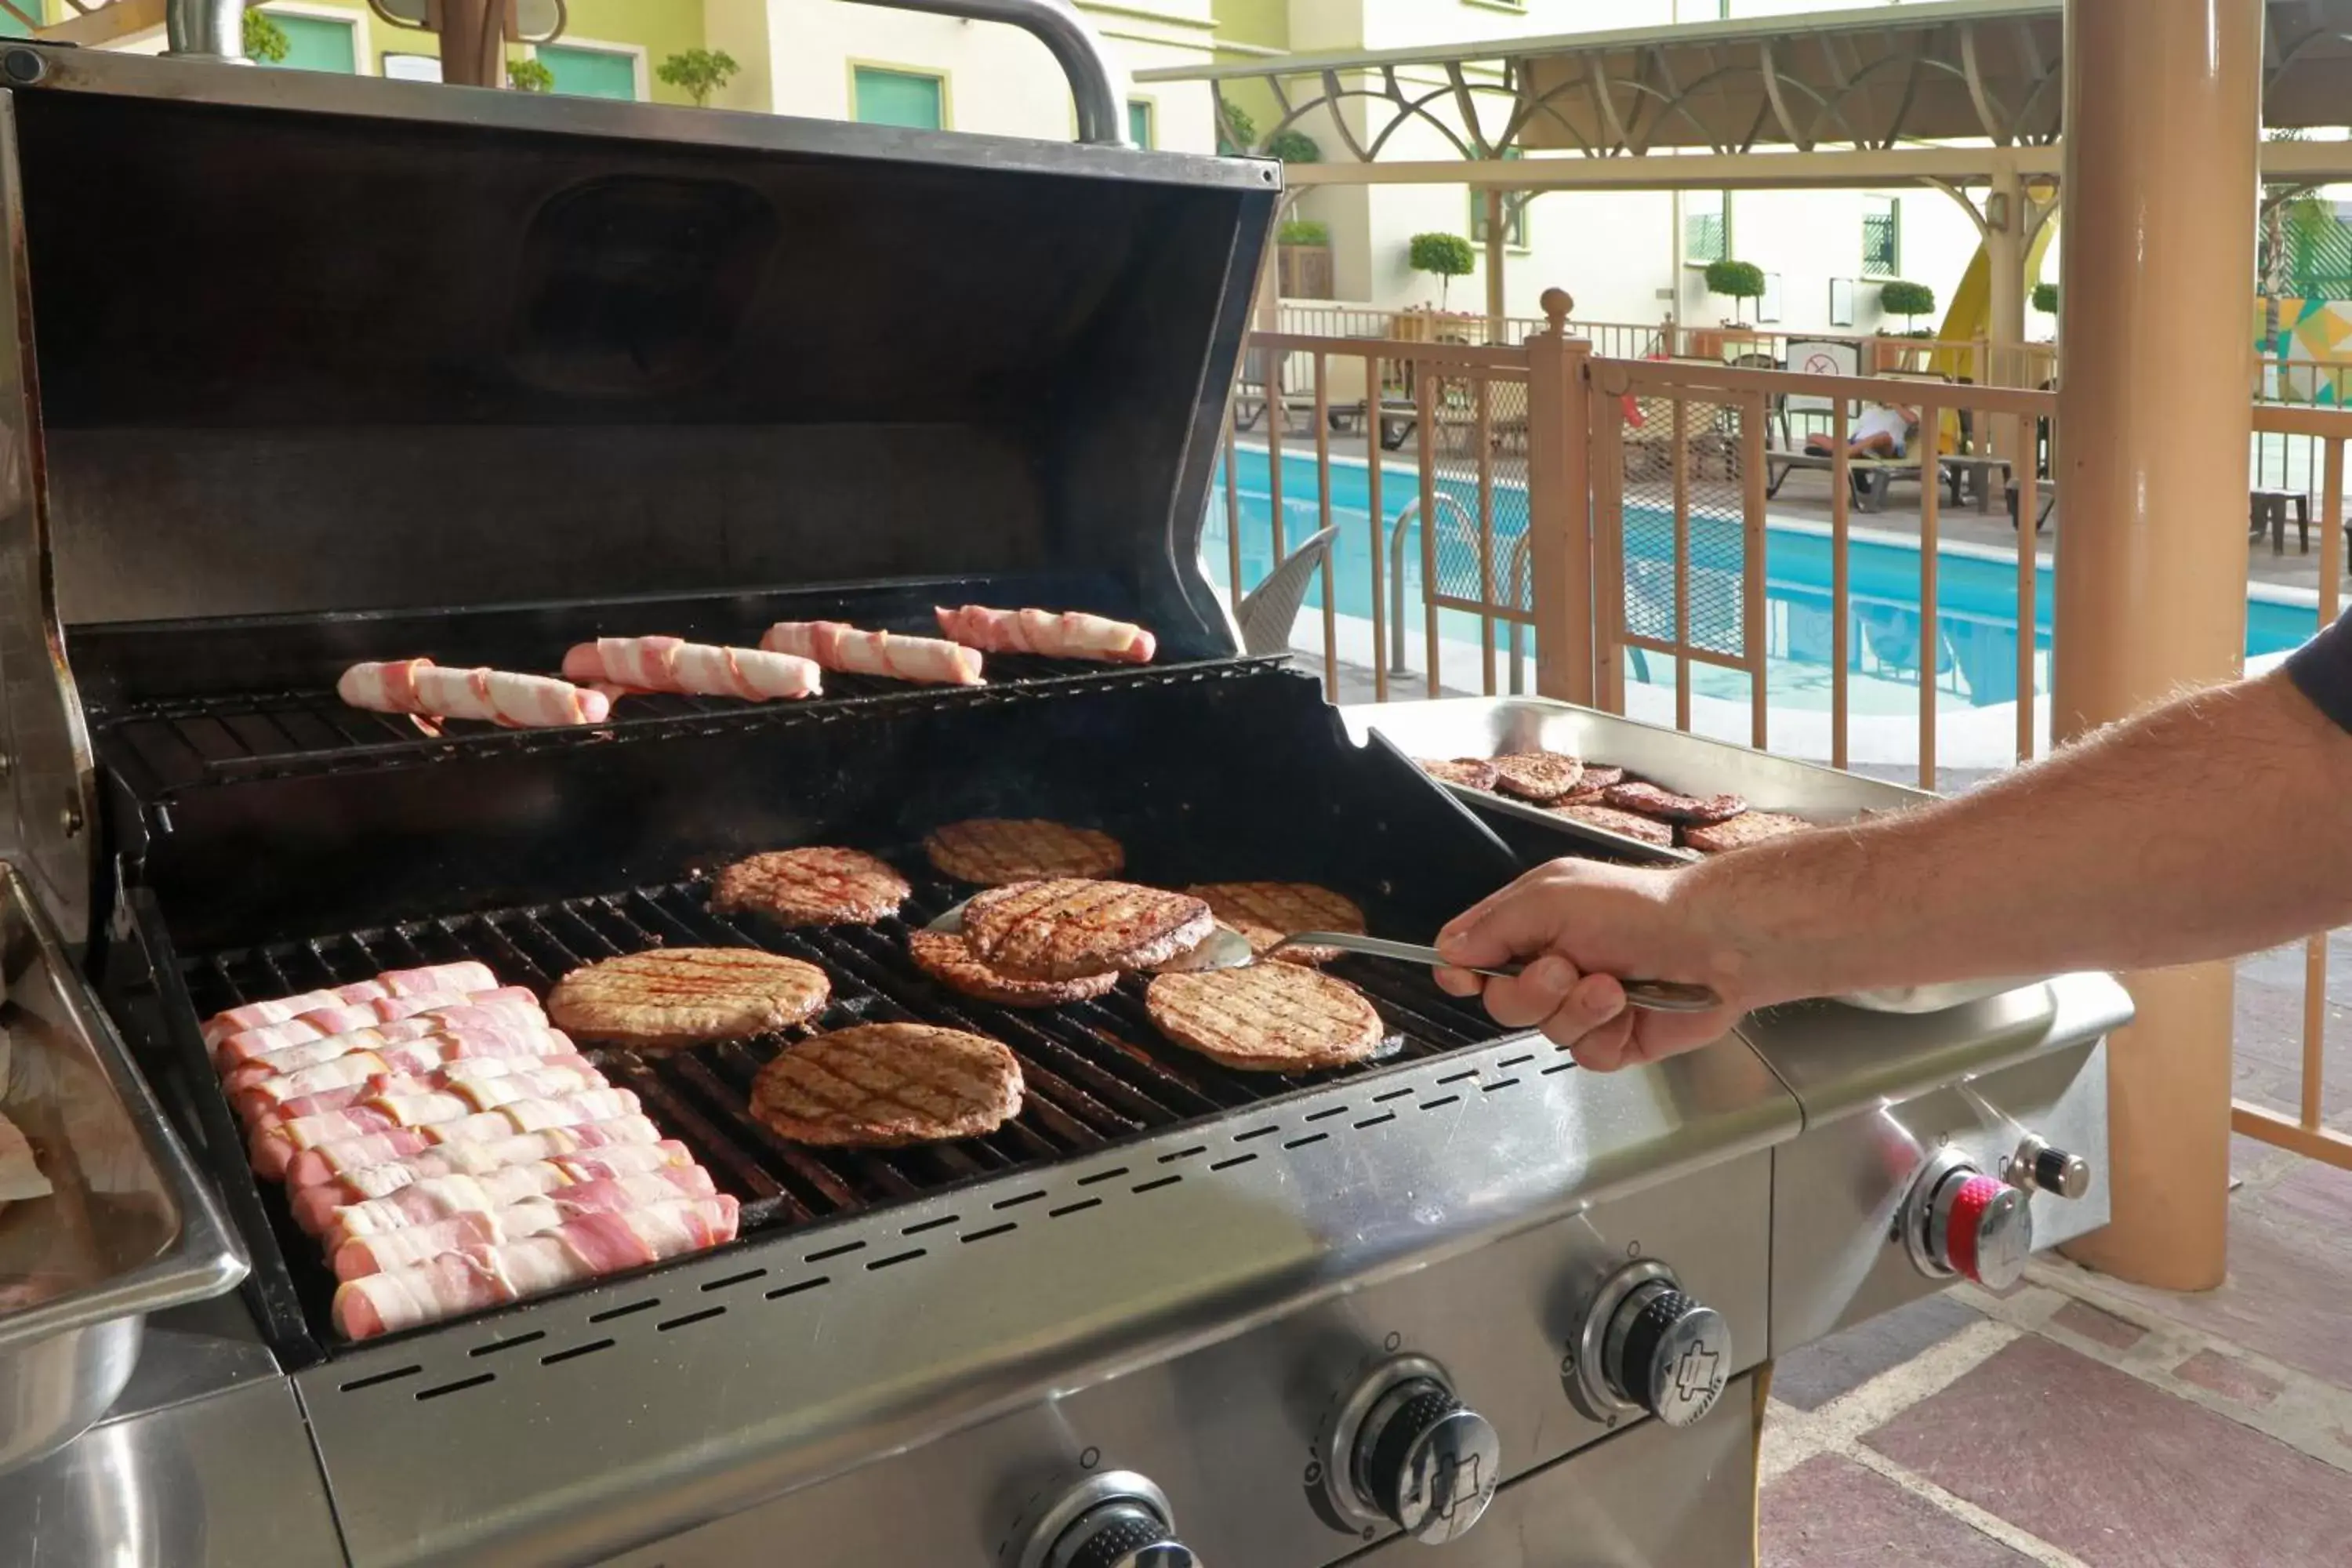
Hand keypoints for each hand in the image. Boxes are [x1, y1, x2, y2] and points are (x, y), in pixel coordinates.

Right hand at [1433, 858, 1744, 1070]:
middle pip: (1503, 1004)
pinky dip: (1606, 1034)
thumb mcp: (1551, 898)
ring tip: (1614, 985)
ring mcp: (1583, 1007)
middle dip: (1531, 991)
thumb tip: (1448, 952)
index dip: (1462, 972)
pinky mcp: (1615, 1039)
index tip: (1465, 978)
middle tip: (1566, 967)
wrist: (1712, 942)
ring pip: (1547, 1033)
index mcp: (1531, 927)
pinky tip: (1631, 1009)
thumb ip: (1493, 926)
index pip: (1472, 956)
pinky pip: (1586, 1056)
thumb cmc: (1638, 908)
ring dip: (1579, 1010)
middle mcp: (1553, 967)